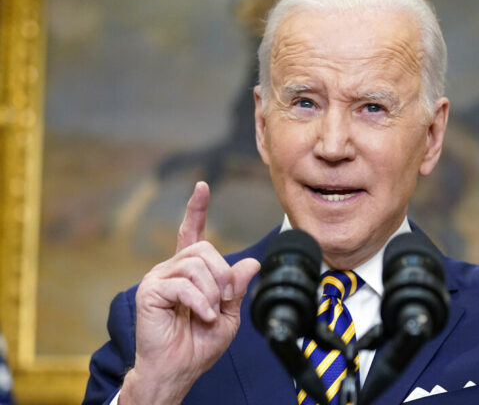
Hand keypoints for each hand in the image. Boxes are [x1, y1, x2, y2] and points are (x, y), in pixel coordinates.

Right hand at [120, 182, 259, 403]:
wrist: (178, 369)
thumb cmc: (199, 344)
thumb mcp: (229, 314)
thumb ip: (236, 288)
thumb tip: (250, 263)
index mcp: (189, 271)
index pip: (192, 233)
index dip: (196, 209)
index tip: (202, 186)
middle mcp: (171, 268)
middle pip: (205, 249)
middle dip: (221, 276)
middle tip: (221, 301)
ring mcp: (158, 278)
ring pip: (196, 265)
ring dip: (211, 292)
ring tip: (209, 313)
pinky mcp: (150, 291)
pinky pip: (183, 284)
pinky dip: (200, 302)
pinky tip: (202, 316)